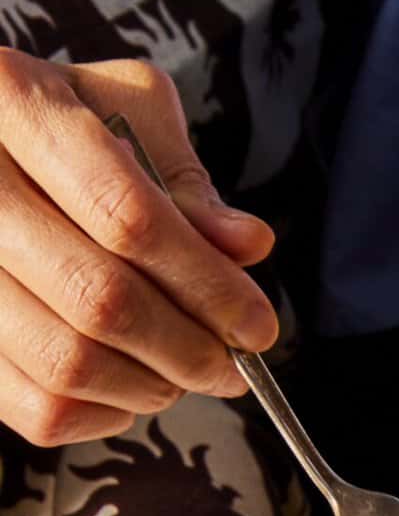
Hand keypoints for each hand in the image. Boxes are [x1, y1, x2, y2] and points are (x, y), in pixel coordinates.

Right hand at [0, 54, 278, 449]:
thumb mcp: (127, 113)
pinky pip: (33, 405)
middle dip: (188, 348)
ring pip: (63, 361)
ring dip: (148, 386)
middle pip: (98, 299)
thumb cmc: (64, 121)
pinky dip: (98, 415)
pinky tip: (128, 388)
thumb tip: (247, 246)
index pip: (126, 215)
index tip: (257, 326)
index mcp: (14, 101)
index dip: (206, 283)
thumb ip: (185, 180)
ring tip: (184, 374)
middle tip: (230, 365)